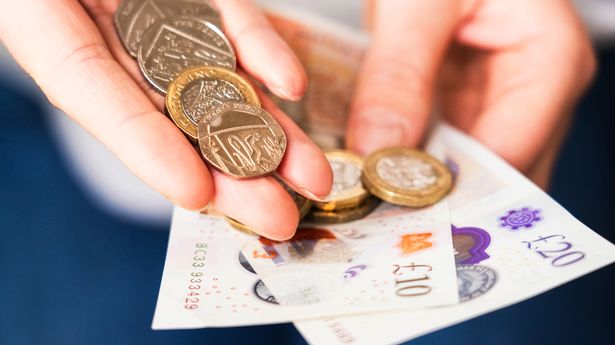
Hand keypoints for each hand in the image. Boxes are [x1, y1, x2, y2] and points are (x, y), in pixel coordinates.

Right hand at [0, 0, 331, 239]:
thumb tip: (159, 116)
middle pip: (168, 107)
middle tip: (277, 219)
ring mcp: (154, 10)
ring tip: (314, 178)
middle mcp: (103, 21)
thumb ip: (75, 39)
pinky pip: (227, 24)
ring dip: (267, 129)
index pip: (91, 91)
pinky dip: (260, 52)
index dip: (142, 144)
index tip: (196, 193)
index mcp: (44, 15)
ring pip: (213, 78)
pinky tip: (293, 86)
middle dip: (228, 166)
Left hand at [347, 0, 595, 187]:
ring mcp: (503, 106)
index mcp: (550, 62)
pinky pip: (443, 152)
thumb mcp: (418, 1)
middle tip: (375, 218)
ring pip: (467, 172)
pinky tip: (373, 172)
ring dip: (419, 188)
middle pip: (495, 177)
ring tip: (367, 201)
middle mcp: (536, 96)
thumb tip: (376, 149)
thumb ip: (399, 72)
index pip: (510, 155)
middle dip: (436, 200)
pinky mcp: (469, 108)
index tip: (393, 206)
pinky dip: (409, 166)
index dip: (452, 189)